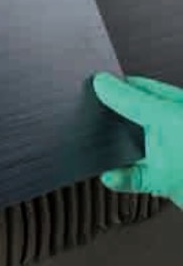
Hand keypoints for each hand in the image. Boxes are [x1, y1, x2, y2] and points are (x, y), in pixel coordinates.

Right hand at [93, 72, 182, 205]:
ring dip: (116, 151)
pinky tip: (111, 176)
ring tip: (100, 147)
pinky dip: (121, 178)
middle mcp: (171, 128)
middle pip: (134, 117)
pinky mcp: (164, 182)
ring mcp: (168, 155)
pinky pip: (135, 178)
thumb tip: (104, 83)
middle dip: (113, 118)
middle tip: (92, 116)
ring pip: (133, 149)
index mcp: (174, 104)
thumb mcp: (162, 117)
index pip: (139, 87)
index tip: (93, 85)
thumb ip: (131, 100)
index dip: (117, 84)